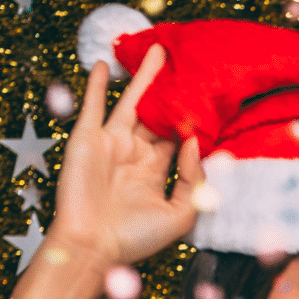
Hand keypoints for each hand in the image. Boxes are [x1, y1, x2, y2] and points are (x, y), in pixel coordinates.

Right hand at [52, 51, 204, 268]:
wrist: (93, 246)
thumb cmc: (137, 238)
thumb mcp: (181, 214)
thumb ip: (194, 179)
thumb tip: (196, 142)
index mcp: (156, 171)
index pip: (178, 138)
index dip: (192, 121)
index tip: (212, 102)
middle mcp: (134, 154)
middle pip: (157, 115)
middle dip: (170, 92)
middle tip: (186, 65)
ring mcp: (110, 144)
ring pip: (131, 102)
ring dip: (142, 78)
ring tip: (156, 52)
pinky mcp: (87, 139)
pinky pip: (94, 105)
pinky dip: (97, 85)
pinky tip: (104, 64)